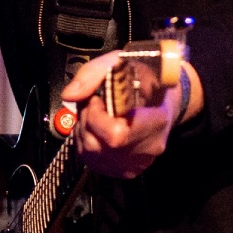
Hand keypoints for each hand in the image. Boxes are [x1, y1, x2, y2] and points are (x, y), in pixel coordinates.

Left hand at [59, 50, 203, 179]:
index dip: (96, 117)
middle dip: (86, 121)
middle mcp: (150, 147)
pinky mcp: (129, 171)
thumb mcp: (120, 62)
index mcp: (156, 120)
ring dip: (83, 132)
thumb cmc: (143, 77)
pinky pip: (95, 162)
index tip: (98, 99)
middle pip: (97, 145)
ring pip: (91, 155)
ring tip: (96, 115)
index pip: (116, 134)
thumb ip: (92, 74)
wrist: (164, 98)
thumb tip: (69, 96)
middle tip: (94, 104)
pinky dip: (87, 144)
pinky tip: (97, 129)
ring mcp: (139, 162)